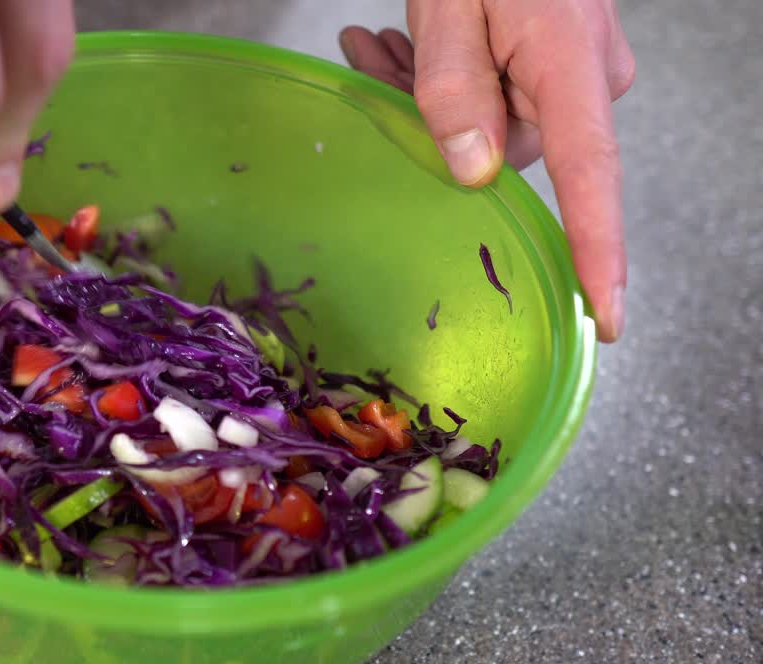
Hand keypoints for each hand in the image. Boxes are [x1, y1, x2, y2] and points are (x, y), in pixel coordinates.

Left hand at [340, 1, 634, 341]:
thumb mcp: (450, 5)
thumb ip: (454, 91)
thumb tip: (475, 175)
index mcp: (570, 65)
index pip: (591, 177)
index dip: (598, 251)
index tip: (609, 315)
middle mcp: (588, 74)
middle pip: (509, 148)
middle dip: (432, 123)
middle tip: (372, 63)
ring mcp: (578, 66)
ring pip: (493, 119)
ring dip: (426, 91)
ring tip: (374, 42)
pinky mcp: (558, 57)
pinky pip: (501, 90)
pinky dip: (448, 75)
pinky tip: (396, 43)